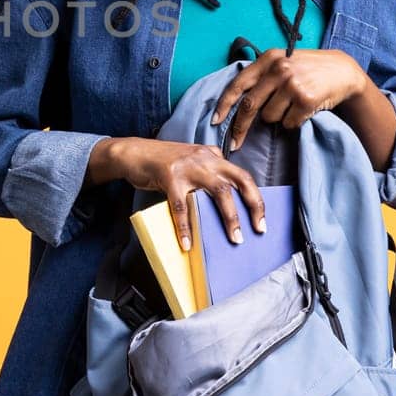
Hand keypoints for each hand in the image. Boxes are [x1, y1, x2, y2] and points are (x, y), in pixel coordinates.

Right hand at [88, 137, 263, 250]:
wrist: (133, 153)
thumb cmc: (162, 162)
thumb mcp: (191, 160)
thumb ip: (209, 170)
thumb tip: (226, 199)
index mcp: (212, 156)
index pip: (243, 176)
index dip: (256, 198)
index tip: (262, 221)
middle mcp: (205, 158)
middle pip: (238, 181)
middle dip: (253, 206)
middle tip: (257, 229)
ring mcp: (188, 166)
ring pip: (218, 191)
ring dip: (229, 217)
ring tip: (234, 238)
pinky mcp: (169, 176)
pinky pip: (181, 205)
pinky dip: (185, 226)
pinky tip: (187, 242)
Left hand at [210, 48, 370, 150]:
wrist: (342, 70)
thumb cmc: (308, 69)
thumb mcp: (283, 61)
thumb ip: (262, 75)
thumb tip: (237, 101)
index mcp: (268, 59)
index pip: (238, 84)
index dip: (225, 105)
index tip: (216, 121)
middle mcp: (278, 69)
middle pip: (249, 106)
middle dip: (240, 127)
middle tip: (235, 143)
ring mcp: (292, 84)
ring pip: (270, 117)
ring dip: (278, 118)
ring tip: (292, 105)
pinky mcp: (306, 99)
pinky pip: (288, 123)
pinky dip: (294, 122)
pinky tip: (304, 110)